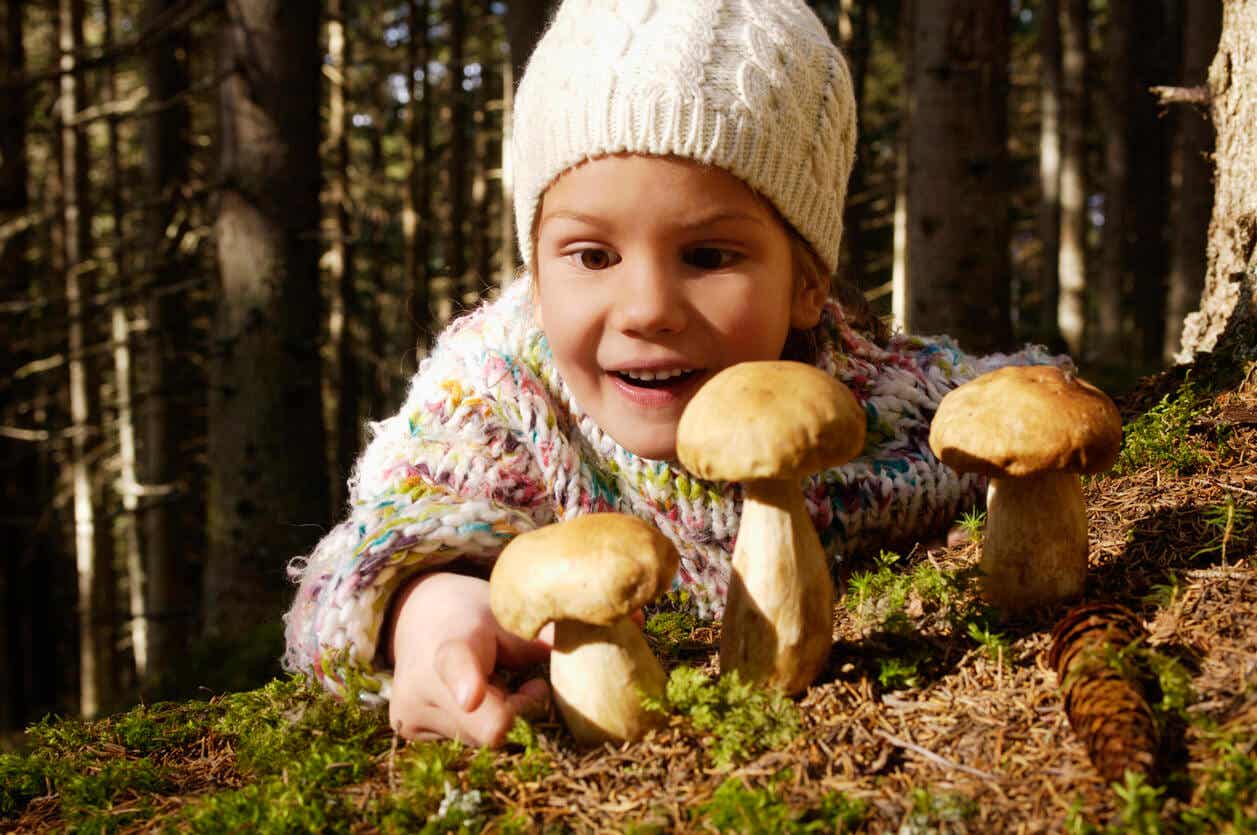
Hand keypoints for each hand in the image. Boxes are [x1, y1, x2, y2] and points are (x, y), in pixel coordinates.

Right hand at [387, 571, 551, 746]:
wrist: (417, 617)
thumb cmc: (475, 615)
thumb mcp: (510, 618)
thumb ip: (543, 643)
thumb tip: (592, 654)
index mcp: (452, 644)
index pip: (457, 665)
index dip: (467, 682)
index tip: (471, 695)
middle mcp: (421, 684)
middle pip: (490, 725)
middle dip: (518, 710)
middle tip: (526, 682)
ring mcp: (410, 713)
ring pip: (479, 739)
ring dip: (499, 718)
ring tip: (494, 683)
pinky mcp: (408, 731)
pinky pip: (462, 742)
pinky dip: (478, 723)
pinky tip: (473, 698)